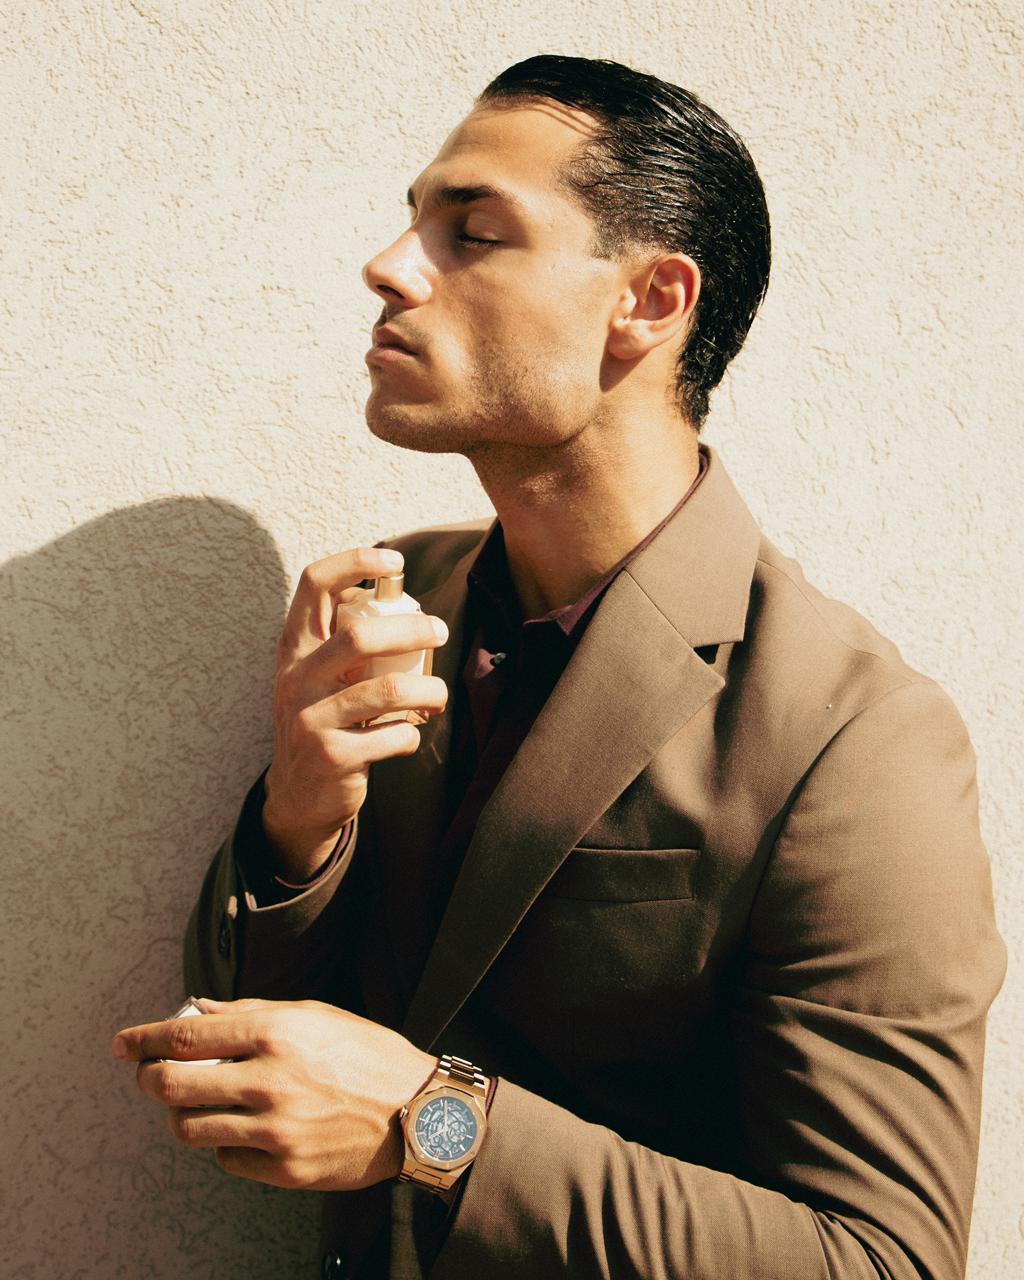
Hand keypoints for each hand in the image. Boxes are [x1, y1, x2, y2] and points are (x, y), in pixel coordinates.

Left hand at [112, 998, 437, 1190]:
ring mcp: (274, 1128)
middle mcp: (269, 1080)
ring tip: (198, 1103)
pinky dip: (224, 1142)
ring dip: (182, 1114)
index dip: (144, 1039)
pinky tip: (244, 1127)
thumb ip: (251, 1013)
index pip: (186, 1036)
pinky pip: (226, 1157)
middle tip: (150, 1075)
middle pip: (173, 1086)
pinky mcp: (283, 1168)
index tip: (123, 1043)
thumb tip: (197, 1011)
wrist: (417, 1112)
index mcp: (276, 1032)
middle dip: (150, 1078)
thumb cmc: (367, 1055)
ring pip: (190, 1128)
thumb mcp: (314, 1014)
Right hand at [263, 546, 448, 878]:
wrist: (298, 797)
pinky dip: (412, 734)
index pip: (314, 584)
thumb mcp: (318, 677)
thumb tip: (402, 604)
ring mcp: (311, 720)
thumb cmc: (322, 721)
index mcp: (294, 648)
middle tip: (441, 632)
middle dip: (413, 629)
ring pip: (388, 689)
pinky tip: (408, 734)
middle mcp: (296, 679)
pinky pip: (394, 736)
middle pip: (360, 636)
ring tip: (439, 693)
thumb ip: (344, 641)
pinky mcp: (333, 757)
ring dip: (428, 689)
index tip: (394, 561)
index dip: (355, 561)